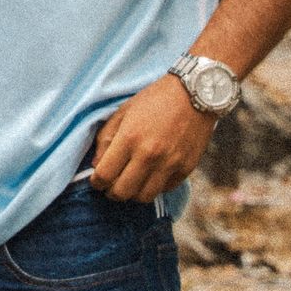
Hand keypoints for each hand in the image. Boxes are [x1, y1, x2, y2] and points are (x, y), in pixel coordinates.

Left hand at [90, 74, 217, 202]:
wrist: (194, 93)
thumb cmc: (154, 100)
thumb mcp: (123, 112)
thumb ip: (106, 139)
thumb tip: (96, 165)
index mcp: (129, 138)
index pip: (104, 175)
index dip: (96, 182)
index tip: (97, 180)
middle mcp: (149, 155)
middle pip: (122, 192)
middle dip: (112, 192)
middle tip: (111, 186)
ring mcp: (170, 164)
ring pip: (144, 197)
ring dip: (134, 194)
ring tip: (132, 183)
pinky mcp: (186, 168)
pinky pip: (165, 189)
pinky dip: (155, 187)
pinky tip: (151, 175)